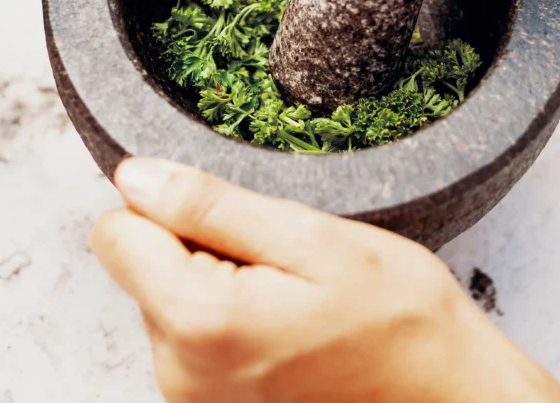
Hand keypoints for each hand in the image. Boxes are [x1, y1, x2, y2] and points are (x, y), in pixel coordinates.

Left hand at [91, 158, 559, 402]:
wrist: (444, 398)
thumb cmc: (398, 321)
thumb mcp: (313, 239)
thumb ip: (211, 207)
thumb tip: (134, 178)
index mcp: (199, 323)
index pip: (114, 234)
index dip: (165, 205)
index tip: (227, 216)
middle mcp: (178, 373)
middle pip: (143, 266)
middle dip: (200, 246)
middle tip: (278, 260)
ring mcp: (192, 398)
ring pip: (167, 298)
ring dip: (218, 281)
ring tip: (289, 294)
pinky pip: (192, 335)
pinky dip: (229, 315)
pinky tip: (286, 322)